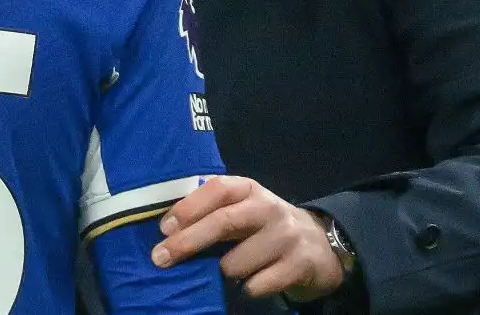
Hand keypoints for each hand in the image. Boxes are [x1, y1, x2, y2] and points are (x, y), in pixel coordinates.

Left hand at [151, 175, 346, 300]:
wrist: (319, 245)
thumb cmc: (264, 226)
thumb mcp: (243, 209)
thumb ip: (213, 210)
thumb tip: (167, 229)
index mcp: (250, 189)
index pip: (217, 189)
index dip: (188, 208)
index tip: (163, 229)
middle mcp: (269, 208)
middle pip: (223, 223)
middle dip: (187, 242)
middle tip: (160, 258)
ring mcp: (286, 236)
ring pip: (236, 263)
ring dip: (221, 273)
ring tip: (223, 272)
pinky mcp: (299, 265)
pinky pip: (256, 285)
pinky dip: (245, 289)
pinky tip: (248, 285)